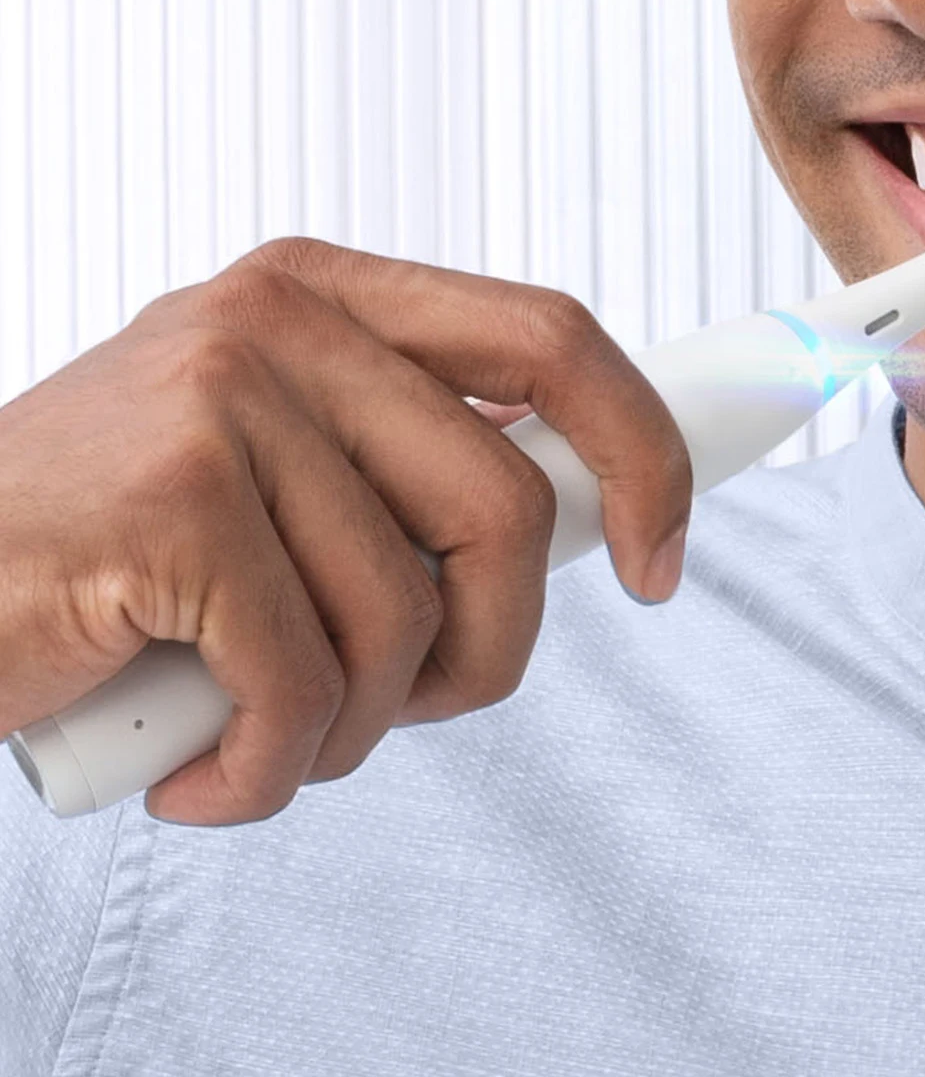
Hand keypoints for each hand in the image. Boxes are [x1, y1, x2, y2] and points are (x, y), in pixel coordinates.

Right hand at [0, 237, 691, 824]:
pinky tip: (200, 778)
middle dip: (486, 653)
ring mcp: (219, 397)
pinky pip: (305, 686)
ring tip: (264, 738)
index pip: (556, 342)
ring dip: (352, 730)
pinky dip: (266, 776)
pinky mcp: (168, 502)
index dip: (643, 457)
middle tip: (403, 710)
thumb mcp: (278, 478)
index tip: (657, 566)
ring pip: (408, 619)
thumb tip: (582, 525)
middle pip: (507, 510)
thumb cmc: (115, 566)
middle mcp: (280, 320)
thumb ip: (406, 475)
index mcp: (330, 298)